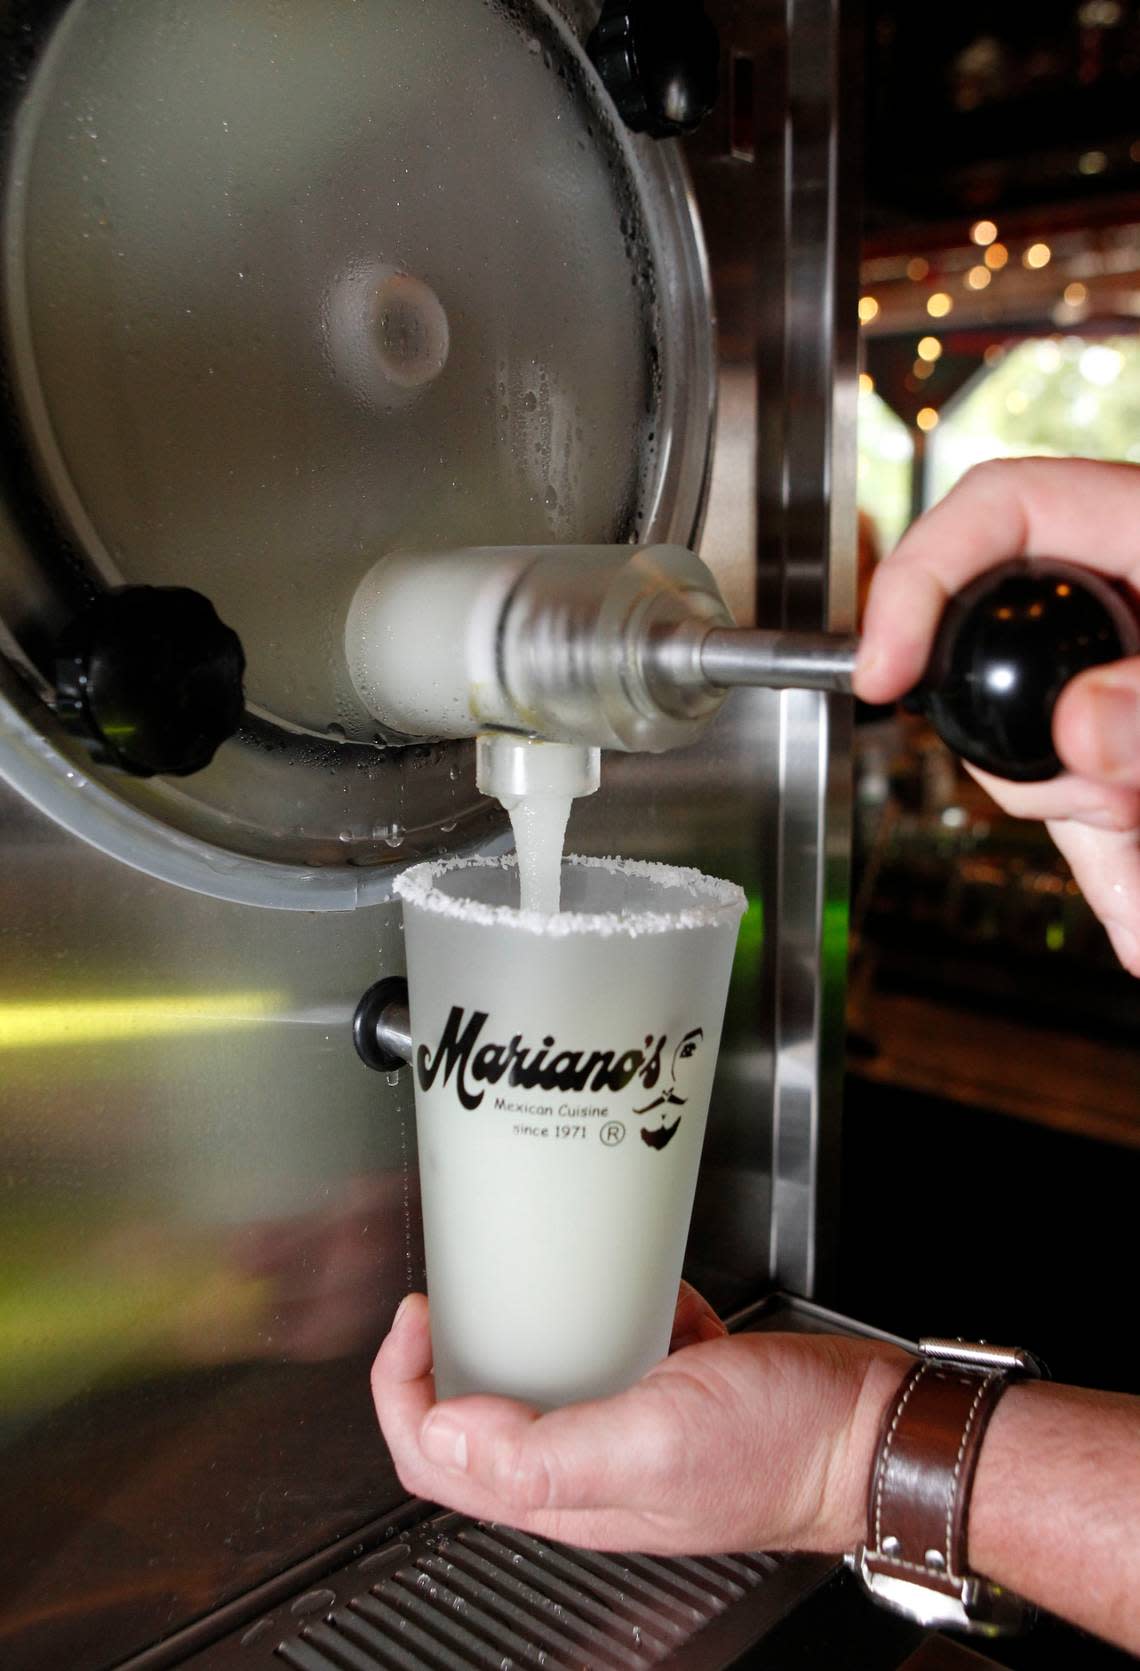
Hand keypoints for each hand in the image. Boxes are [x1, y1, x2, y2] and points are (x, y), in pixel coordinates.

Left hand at [370, 1284, 908, 1555]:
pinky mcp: (669, 1390)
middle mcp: (588, 1467)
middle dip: (445, 1358)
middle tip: (447, 1297)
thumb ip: (546, 1453)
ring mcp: (629, 1426)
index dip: (404, 1392)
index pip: (439, 1462)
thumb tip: (448, 1436)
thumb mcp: (655, 1446)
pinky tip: (631, 1292)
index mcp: (566, 1493)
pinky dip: (610, 1313)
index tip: (418, 1320)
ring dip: (518, 1334)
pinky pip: (611, 1349)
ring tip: (518, 1284)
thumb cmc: (781, 1450)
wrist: (874, 1432)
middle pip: (476, 1423)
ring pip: (539, 1383)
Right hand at [854, 457, 1139, 974]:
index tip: (883, 672)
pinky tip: (1135, 931)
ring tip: (1139, 904)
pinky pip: (1097, 813)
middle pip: (1001, 655)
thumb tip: (1080, 730)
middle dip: (1029, 758)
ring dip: (1083, 834)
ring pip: (1046, 755)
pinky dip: (1114, 875)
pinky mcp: (1137, 753)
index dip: (917, 577)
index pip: (995, 510)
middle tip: (1101, 805)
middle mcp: (1126, 603)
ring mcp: (1125, 687)